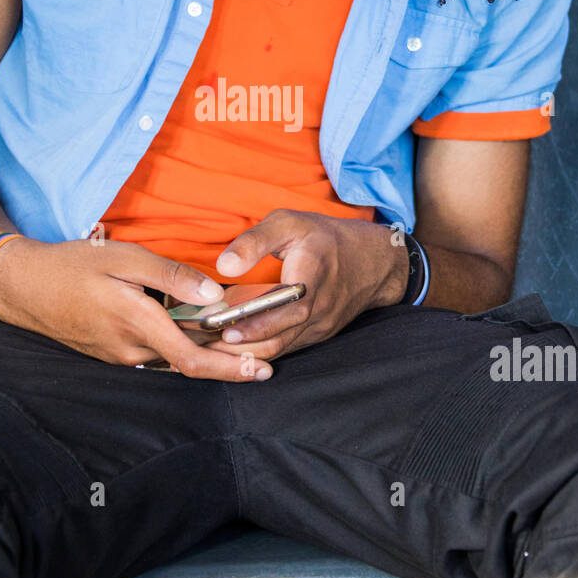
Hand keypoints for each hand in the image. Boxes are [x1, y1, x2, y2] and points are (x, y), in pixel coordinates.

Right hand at [0, 235, 272, 380]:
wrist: (24, 286)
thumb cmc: (72, 266)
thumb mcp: (125, 258)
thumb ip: (171, 276)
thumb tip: (214, 295)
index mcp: (136, 324)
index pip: (191, 359)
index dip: (229, 369)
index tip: (260, 369)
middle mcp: (131, 350)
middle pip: (189, 363)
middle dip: (228, 363)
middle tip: (265, 362)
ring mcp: (121, 356)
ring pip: (173, 359)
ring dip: (206, 354)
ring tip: (241, 343)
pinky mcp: (114, 354)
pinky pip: (156, 354)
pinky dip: (182, 347)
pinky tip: (199, 334)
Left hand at [210, 210, 409, 360]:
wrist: (371, 261)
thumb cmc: (323, 238)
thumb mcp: (289, 223)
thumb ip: (254, 241)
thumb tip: (224, 266)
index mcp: (313, 274)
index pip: (286, 306)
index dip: (257, 322)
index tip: (227, 329)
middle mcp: (320, 306)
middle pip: (280, 336)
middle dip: (241, 345)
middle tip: (206, 345)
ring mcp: (321, 325)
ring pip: (282, 348)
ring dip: (247, 353)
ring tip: (212, 350)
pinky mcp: (318, 335)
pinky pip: (287, 348)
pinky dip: (261, 351)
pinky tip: (235, 349)